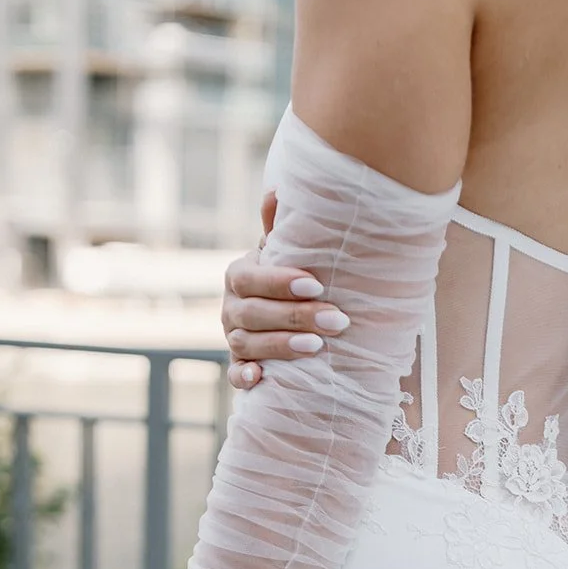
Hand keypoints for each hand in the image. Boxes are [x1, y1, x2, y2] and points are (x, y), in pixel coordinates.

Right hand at [222, 192, 351, 391]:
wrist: (283, 317)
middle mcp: (231, 307)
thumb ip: (281, 229)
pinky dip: (242, 377)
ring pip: (246, 344)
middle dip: (295, 317)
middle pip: (253, 313)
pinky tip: (260, 379)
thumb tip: (277, 189)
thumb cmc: (292, 280)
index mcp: (240, 275)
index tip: (315, 285)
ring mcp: (233, 338)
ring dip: (280, 346)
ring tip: (316, 347)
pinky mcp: (239, 366)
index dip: (280, 282)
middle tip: (336, 321)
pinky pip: (234, 374)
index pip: (252, 278)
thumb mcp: (285, 254)